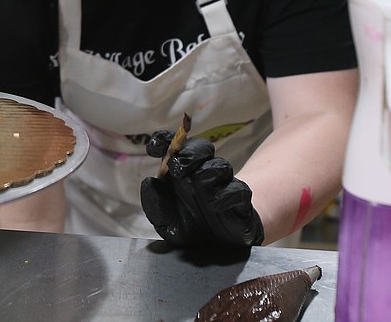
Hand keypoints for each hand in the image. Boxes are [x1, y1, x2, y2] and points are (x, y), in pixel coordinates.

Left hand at [140, 130, 264, 248]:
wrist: (218, 250)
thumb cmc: (189, 228)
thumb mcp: (166, 222)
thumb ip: (154, 205)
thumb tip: (149, 182)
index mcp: (181, 172)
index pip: (174, 146)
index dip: (165, 140)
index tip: (153, 147)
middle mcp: (202, 172)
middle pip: (201, 148)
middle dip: (189, 153)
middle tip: (176, 167)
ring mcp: (223, 184)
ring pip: (220, 166)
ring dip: (207, 170)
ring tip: (196, 182)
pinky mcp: (241, 201)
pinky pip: (239, 189)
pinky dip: (227, 194)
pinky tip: (214, 204)